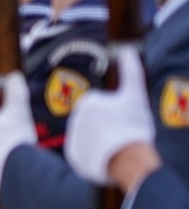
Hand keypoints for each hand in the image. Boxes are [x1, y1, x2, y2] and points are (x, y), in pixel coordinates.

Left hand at [65, 47, 153, 186]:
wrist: (128, 158)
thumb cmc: (134, 126)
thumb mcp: (135, 96)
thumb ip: (131, 72)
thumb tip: (127, 50)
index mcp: (88, 101)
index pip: (103, 106)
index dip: (116, 114)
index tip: (123, 121)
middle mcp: (74, 118)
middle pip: (94, 121)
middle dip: (106, 126)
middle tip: (120, 133)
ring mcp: (72, 137)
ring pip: (89, 136)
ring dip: (100, 139)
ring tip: (115, 145)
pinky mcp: (72, 155)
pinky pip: (84, 152)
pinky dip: (93, 154)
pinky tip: (106, 156)